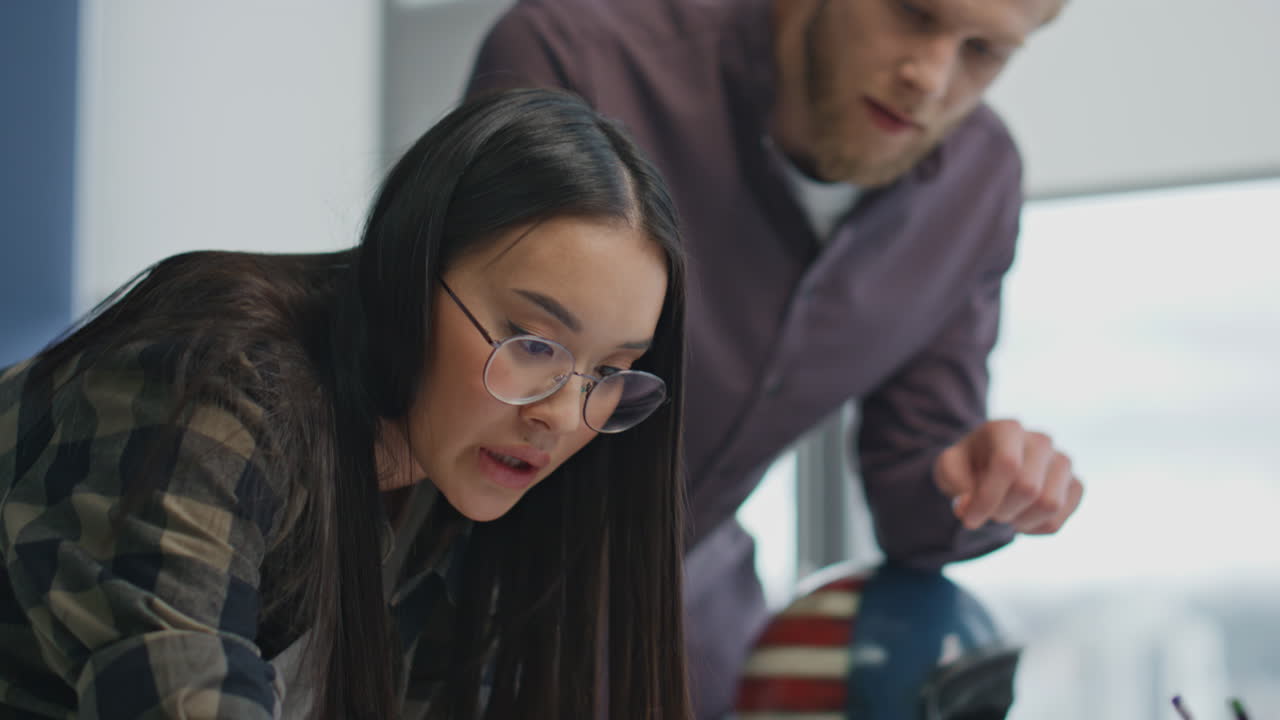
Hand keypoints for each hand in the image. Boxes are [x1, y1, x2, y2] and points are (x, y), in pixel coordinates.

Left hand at [933, 419, 1081, 533]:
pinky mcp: (1075, 485)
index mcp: (1008, 428)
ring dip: (1019, 522)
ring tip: (1004, 514)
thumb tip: (969, 504)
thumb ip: (953, 480)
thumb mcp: (949, 466)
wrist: (990, 466)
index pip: (1008, 465)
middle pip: (1029, 488)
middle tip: (987, 513)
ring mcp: (1062, 462)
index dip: (987, 499)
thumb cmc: (968, 465)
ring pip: (1050, 505)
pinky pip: (1058, 520)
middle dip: (1001, 511)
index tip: (968, 519)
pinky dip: (1034, 529)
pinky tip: (1020, 518)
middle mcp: (1041, 440)